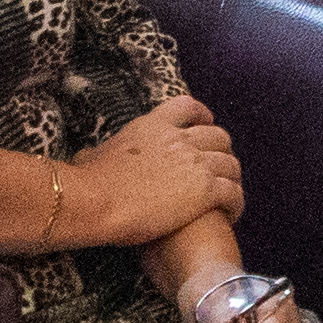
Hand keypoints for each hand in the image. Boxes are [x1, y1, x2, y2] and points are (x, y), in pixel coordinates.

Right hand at [68, 93, 243, 247]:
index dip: (202, 115)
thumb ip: (98, 152)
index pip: (187, 107)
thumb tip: (86, 157)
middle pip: (219, 136)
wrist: (94, 201)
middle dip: (223, 152)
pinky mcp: (205, 190)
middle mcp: (178, 139)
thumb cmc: (87, 183)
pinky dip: (236, 203)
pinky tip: (230, 215)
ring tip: (227, 197)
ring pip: (231, 164)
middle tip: (218, 169)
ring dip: (232, 179)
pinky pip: (233, 193)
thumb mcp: (91, 156)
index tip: (206, 123)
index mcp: (152, 125)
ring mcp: (195, 163)